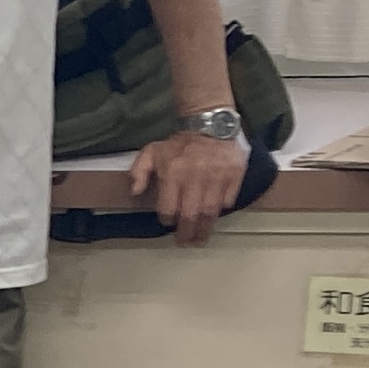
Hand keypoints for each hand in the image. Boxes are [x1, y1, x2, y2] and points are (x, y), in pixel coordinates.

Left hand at [129, 131, 249, 243]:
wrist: (210, 124)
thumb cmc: (179, 143)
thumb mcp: (152, 151)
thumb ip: (139, 171)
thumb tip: (134, 191)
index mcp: (173, 173)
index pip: (168, 207)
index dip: (167, 220)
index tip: (168, 223)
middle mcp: (195, 178)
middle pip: (190, 215)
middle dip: (187, 233)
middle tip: (185, 242)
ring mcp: (217, 177)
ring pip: (210, 212)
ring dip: (205, 229)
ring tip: (200, 239)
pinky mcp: (234, 175)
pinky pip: (228, 200)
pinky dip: (221, 210)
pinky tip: (214, 217)